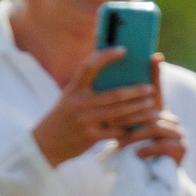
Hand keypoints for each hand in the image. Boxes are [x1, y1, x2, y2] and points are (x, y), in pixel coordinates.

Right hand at [34, 49, 162, 166]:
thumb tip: (111, 72)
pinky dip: (129, 127)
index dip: (106, 56)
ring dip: (138, 108)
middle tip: (150, 87)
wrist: (45, 145)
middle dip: (135, 91)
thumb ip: (86, 87)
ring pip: (119, 113)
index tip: (123, 50)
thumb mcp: (69, 98)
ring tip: (150, 104)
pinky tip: (140, 124)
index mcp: (73, 90)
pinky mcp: (91, 136)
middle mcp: (80, 103)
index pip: (89, 66)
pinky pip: (116, 130)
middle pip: (115, 94)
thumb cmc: (62, 117)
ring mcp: (86, 120)